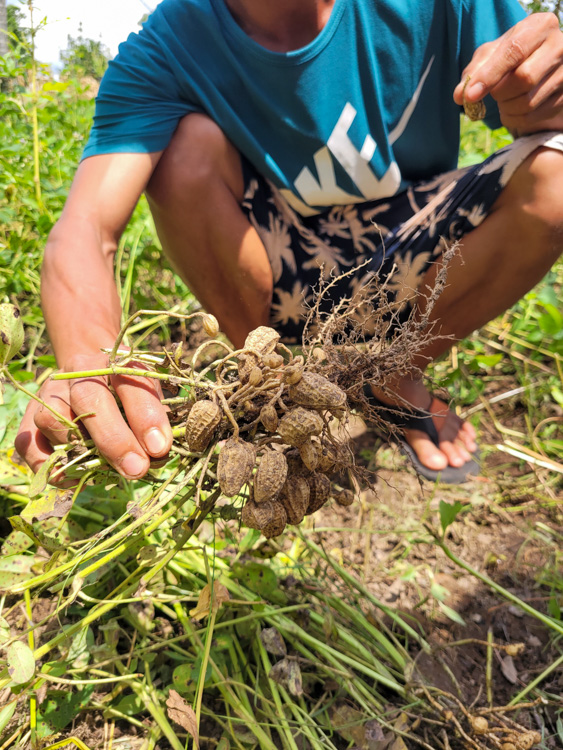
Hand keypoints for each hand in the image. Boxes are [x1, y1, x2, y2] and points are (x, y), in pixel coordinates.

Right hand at [15, 353, 172, 481]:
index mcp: (113, 361)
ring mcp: (48, 395)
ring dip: (83, 452)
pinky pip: (31, 447)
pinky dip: (52, 467)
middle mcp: (76, 373)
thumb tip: (157, 454)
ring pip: (54, 422)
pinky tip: (77, 476)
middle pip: (88, 399)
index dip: (145, 417)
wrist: (90, 373)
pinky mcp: (30, 419)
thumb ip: (156, 417)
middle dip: (114, 440)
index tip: (159, 448)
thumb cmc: (127, 389)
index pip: (130, 382)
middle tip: (136, 468)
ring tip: (109, 469)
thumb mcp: (149, 393)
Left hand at [454, 13, 562, 135]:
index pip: (514, 51)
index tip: (470, 95)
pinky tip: (513, 110)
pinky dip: (516, 119)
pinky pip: (534, 117)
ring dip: (507, 108)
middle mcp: (559, 45)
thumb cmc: (510, 56)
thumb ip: (473, 72)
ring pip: (529, 102)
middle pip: (524, 78)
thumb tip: (460, 95)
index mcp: (539, 26)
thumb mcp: (490, 55)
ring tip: (504, 100)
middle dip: (500, 93)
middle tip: (493, 94)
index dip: (489, 76)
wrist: (537, 64)